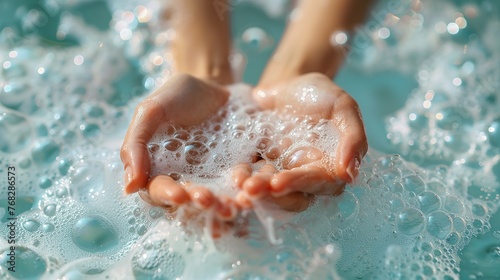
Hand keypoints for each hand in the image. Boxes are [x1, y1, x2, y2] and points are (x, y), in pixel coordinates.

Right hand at [120, 74, 239, 221]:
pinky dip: (245, 193)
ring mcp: (212, 177)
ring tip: (232, 205)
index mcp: (158, 168)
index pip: (158, 190)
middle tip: (208, 200)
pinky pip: (241, 188)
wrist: (215, 83)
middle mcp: (184, 178)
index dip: (167, 195)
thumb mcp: (152, 111)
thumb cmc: (178, 95)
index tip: (179, 195)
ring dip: (222, 206)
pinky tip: (251, 193)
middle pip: (189, 201)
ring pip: (216, 199)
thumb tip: (129, 187)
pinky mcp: (237, 172)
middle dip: (198, 203)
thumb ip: (136, 144)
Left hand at [234, 73, 367, 210]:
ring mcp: (279, 173)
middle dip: (271, 196)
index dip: (298, 185)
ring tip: (240, 184)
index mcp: (328, 166)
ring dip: (254, 192)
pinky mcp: (257, 166)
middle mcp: (304, 175)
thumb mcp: (342, 106)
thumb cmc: (319, 94)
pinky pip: (250, 179)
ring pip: (269, 194)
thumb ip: (353, 137)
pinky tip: (233, 175)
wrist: (286, 83)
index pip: (317, 184)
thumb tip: (349, 175)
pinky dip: (241, 180)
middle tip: (251, 189)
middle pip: (291, 197)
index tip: (279, 182)